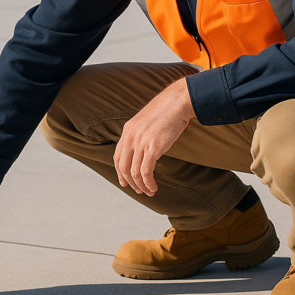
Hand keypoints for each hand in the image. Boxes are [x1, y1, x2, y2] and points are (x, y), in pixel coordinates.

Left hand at [113, 77, 194, 196]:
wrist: (177, 103)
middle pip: (124, 167)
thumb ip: (141, 134)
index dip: (119, 172)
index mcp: (127, 131)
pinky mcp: (153, 148)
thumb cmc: (166, 111)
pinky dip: (149, 182)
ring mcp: (141, 143)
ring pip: (135, 172)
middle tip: (139, 191)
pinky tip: (154, 187)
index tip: (124, 182)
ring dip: (141, 186)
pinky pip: (146, 172)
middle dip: (131, 183)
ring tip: (149, 191)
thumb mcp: (146, 121)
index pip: (117, 157)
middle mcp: (131, 137)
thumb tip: (143, 149)